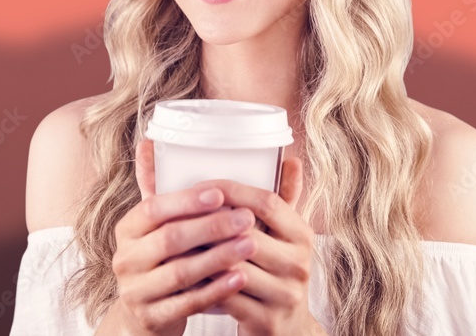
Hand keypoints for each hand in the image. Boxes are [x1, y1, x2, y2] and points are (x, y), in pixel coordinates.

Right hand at [108, 139, 257, 335]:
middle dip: (211, 227)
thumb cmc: (161, 259)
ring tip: (251, 244)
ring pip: (181, 272)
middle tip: (247, 218)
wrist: (145, 315)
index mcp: (128, 229)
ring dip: (219, 257)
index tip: (220, 192)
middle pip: (170, 240)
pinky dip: (216, 290)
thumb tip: (150, 141)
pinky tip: (240, 277)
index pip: (153, 208)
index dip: (186, 201)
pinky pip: (188, 302)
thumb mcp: (157, 226)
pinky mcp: (151, 317)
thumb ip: (158, 187)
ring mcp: (135, 291)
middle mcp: (125, 259)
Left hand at [194, 155, 324, 335]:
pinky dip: (203, 283)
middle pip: (247, 233)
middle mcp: (299, 264)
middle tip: (176, 212)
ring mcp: (285, 295)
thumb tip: (289, 157)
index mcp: (302, 235)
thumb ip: (282, 197)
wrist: (287, 331)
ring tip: (173, 240)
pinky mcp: (267, 321)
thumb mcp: (283, 236)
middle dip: (209, 223)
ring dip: (201, 253)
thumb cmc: (275, 272)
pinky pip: (226, 297)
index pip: (268, 202)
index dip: (233, 190)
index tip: (201, 185)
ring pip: (233, 266)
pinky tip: (184, 273)